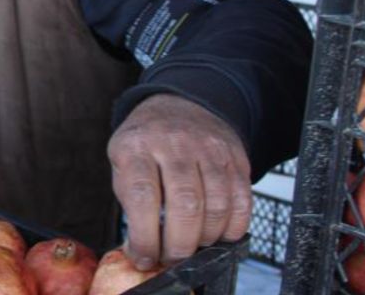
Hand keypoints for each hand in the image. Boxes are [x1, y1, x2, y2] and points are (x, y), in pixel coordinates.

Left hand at [107, 93, 252, 268]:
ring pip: (216, 206)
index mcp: (136, 146)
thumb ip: (130, 203)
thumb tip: (140, 250)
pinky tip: (218, 235)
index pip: (142, 196)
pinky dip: (232, 227)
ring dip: (206, 239)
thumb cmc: (146, 145)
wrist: (179, 106)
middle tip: (172, 258)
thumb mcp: (122, 163)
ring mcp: (208, 148)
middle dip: (179, 245)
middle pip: (185, 204)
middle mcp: (173, 144)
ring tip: (193, 247)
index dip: (145, 235)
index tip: (144, 257)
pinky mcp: (234, 156)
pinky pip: (242, 200)